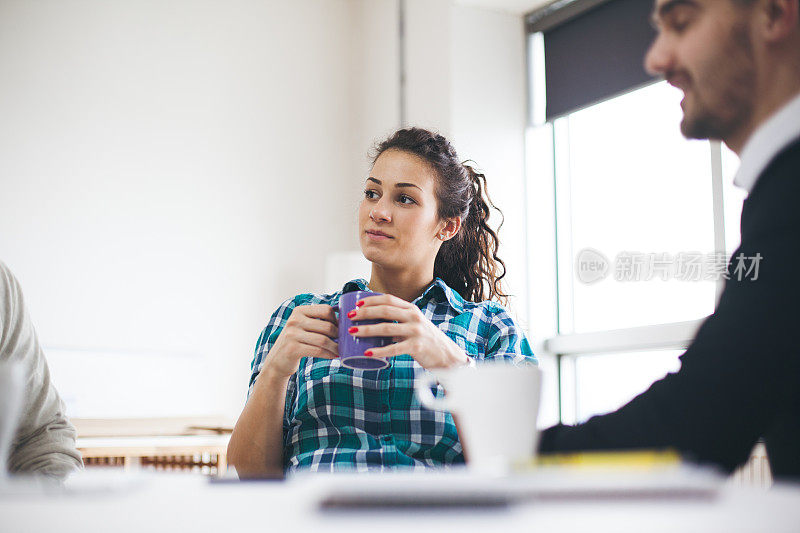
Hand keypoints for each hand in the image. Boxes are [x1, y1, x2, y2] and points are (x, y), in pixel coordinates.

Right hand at [262, 304, 338, 379]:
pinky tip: (334, 356)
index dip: (337, 319)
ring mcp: (292, 334)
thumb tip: (343, 321)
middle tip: (343, 342)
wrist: (277, 361)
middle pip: (327, 326)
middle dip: (338, 335)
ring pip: (324, 340)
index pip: (326, 310)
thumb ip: (317, 321)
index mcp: (299, 311)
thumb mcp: (302, 326)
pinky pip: (318, 351)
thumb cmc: (295, 342)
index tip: (340, 328)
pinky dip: (329, 354)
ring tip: (340, 350)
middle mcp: (294, 320)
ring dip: (336, 347)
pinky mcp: (293, 349)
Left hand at [347, 294, 468, 369]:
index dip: (371, 300)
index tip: (356, 305)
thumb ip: (398, 321)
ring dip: (367, 330)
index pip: (388, 299)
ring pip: (386, 328)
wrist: (447, 356)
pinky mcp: (416, 346)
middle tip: (350, 317)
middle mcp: (414, 317)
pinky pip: (394, 348)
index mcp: (411, 309)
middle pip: (384, 311)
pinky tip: (368, 353)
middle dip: (364, 313)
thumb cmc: (425, 340)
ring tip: (353, 333)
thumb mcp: (414, 325)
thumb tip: (373, 323)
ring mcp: (416, 331)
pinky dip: (379, 351)